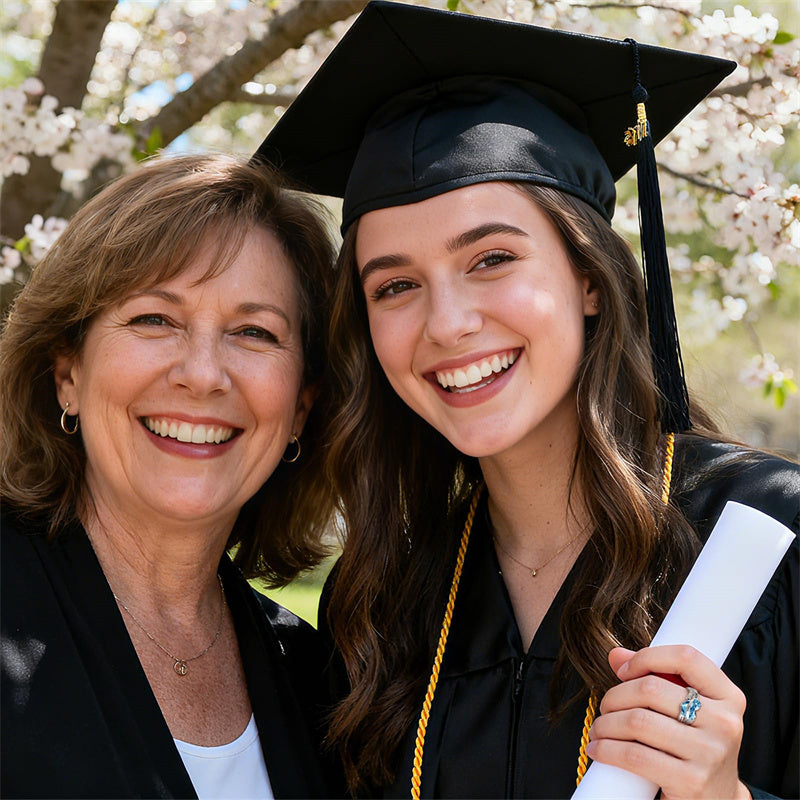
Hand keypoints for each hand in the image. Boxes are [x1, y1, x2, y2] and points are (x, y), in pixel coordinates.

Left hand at [585, 645, 750, 799]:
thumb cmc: (695, 747)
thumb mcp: (688, 710)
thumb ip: (657, 677)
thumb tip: (616, 655)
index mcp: (728, 696)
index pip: (686, 657)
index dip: (648, 657)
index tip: (624, 670)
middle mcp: (725, 723)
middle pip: (651, 689)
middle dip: (615, 696)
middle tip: (605, 708)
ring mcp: (710, 753)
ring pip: (638, 721)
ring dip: (606, 724)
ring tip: (599, 729)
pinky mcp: (691, 782)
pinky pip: (635, 755)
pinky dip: (607, 749)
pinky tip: (598, 749)